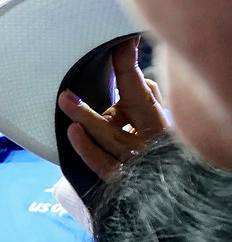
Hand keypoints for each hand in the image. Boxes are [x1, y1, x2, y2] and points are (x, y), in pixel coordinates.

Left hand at [57, 38, 167, 178]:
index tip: (121, 43)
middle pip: (135, 108)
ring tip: (66, 100)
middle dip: (121, 77)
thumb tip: (140, 79)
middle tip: (96, 62)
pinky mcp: (124, 182)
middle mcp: (154, 143)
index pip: (144, 90)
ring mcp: (139, 164)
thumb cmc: (162, 151)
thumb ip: (150, 101)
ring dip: (88, 117)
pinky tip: (74, 132)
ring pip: (113, 138)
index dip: (129, 65)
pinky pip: (104, 166)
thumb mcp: (160, 122)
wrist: (174, 198)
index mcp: (163, 125)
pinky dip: (87, 149)